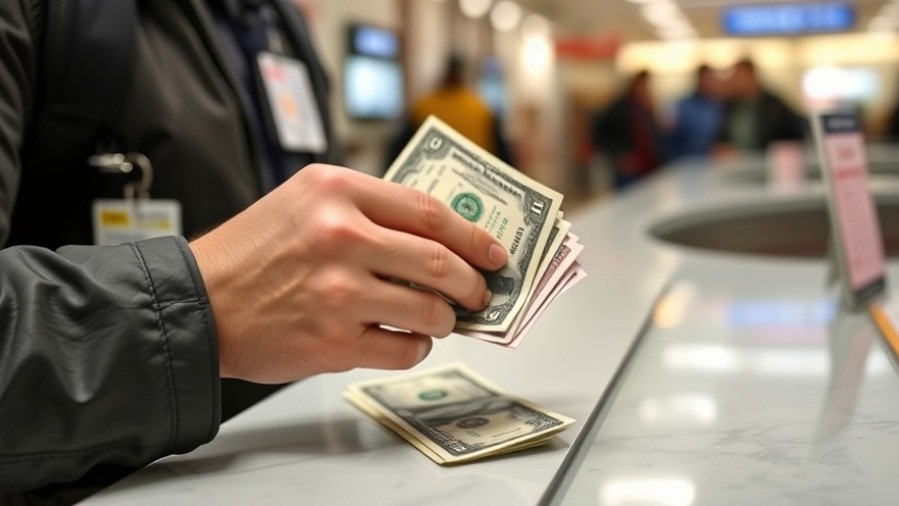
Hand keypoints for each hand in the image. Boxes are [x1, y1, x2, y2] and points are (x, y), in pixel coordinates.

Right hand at [190, 164, 507, 383]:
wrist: (195, 303)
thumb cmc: (249, 252)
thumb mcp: (303, 201)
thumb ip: (364, 208)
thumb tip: (434, 238)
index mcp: (336, 191)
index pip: (428, 212)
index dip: (472, 235)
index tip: (493, 252)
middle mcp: (341, 236)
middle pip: (440, 262)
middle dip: (472, 283)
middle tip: (479, 293)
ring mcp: (339, 292)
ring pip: (429, 310)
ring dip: (446, 319)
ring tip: (442, 319)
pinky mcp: (334, 341)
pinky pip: (404, 348)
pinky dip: (417, 347)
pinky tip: (409, 340)